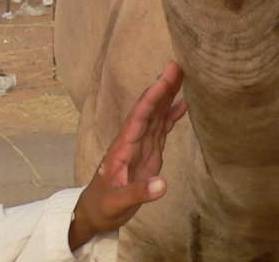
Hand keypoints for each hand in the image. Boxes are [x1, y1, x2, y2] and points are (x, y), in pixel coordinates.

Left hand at [68, 62, 187, 249]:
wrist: (95, 213)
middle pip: (149, 109)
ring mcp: (141, 146)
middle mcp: (132, 141)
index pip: (138, 118)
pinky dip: (172, 115)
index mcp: (122, 148)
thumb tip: (163, 184)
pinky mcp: (149, 153)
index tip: (164, 79)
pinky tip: (183, 103)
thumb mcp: (116, 204)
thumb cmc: (102, 206)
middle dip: (161, 88)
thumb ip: (139, 193)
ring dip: (168, 95)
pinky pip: (162, 129)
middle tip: (177, 65)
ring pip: (156, 115)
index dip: (152, 98)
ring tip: (182, 75)